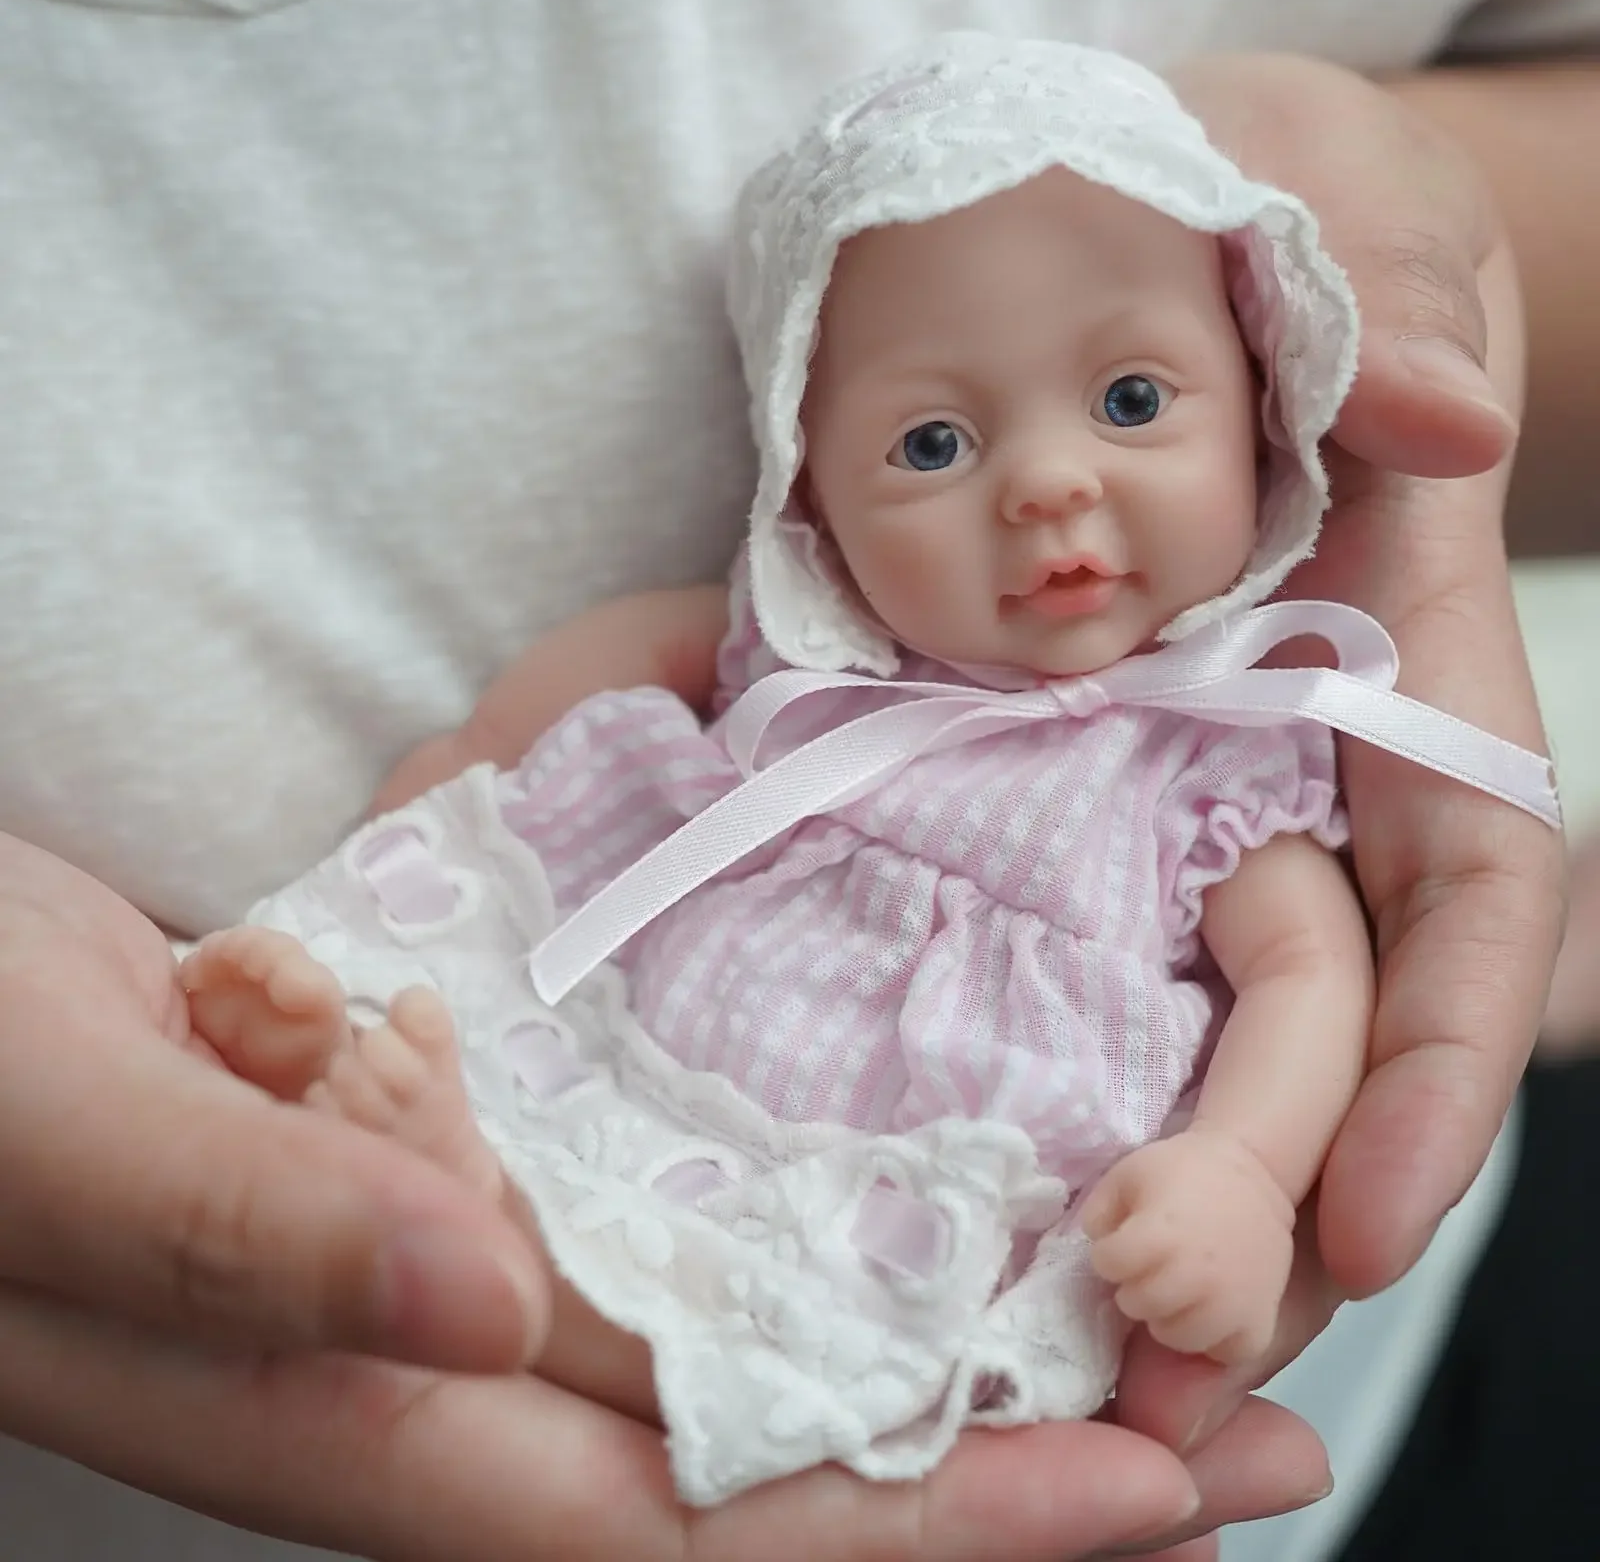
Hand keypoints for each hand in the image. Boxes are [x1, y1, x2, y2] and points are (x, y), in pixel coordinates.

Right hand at [0, 832, 1330, 1559]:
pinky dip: (814, 1274)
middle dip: (1002, 1486)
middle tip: (1229, 1439)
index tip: (1147, 1493)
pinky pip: (673, 1275)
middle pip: (761, 1483)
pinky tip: (910, 1234)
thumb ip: (246, 1228)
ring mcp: (456, 1301)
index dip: (927, 1532)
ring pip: (738, 1386)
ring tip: (1128, 1345)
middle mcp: (439, 1384)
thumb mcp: (62, 1127)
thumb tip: (477, 1300)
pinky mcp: (460, 1201)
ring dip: (933, 1381)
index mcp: (358, 1407)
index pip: (688, 1522)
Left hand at [1083, 1132, 1294, 1366]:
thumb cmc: (1186, 1170)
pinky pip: (1226, 1353)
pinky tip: (1213, 1311)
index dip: (1109, 1252)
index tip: (1125, 1240)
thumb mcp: (1129, 1172)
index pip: (1107, 1265)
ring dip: (1169, 1316)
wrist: (1255, 1174)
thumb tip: (1097, 1243)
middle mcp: (1194, 1275)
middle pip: (1137, 1305)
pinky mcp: (1259, 1321)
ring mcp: (1230, 1304)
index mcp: (1159, 1234)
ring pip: (1177, 1337)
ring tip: (1178, 1291)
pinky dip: (1216, 1338)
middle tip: (1150, 1268)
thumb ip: (1100, 1209)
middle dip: (1134, 1285)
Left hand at [1096, 54, 1566, 1555]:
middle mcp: (1285, 758)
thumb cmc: (1261, 209)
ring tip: (1069, 1359)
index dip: (1430, 1073)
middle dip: (1263, 1194)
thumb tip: (1437, 426)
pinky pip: (1035, 937)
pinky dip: (1021, 1071)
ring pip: (1182, 1020)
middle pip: (1310, 1014)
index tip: (1366, 1229)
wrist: (1137, 217)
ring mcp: (1156, 783)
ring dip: (1146, 1192)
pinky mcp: (1031, 775)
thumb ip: (1392, 317)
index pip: (1457, 891)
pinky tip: (967, 1200)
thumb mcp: (1335, 217)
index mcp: (1390, 660)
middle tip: (1170, 1367)